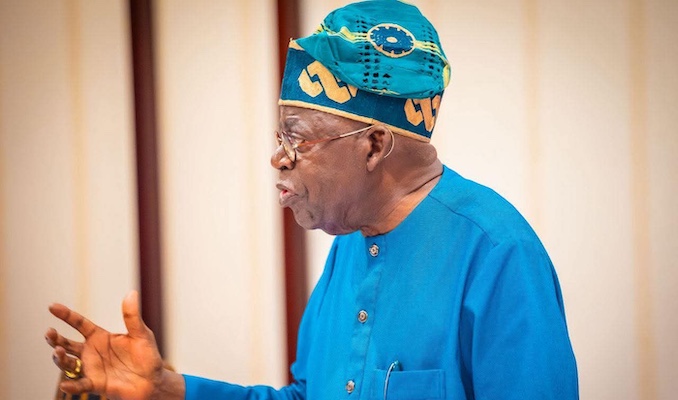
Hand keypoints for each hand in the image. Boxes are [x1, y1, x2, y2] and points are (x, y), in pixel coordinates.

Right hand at [46, 291, 164, 399]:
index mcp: (100, 337)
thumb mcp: (141, 333)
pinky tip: (65, 385)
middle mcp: (91, 352)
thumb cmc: (147, 356)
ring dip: (60, 358)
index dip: (66, 315)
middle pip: (67, 344)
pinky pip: (80, 385)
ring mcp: (91, 368)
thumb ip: (132, 316)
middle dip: (55, 338)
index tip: (52, 306)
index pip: (79, 323)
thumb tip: (131, 293)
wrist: (153, 380)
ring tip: (58, 351)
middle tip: (50, 333)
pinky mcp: (96, 384)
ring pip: (68, 364)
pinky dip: (71, 386)